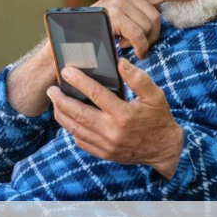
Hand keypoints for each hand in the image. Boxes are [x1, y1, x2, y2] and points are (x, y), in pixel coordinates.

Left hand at [46, 59, 184, 178]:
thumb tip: (120, 63)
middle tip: (51, 89)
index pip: (96, 94)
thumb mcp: (155, 95)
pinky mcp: (104, 154)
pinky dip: (71, 129)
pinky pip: (81, 141)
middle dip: (61, 100)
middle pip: (78, 114)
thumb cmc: (158, 119)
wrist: (164, 150)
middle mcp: (112, 131)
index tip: (66, 71)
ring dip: (61, 115)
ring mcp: (106, 145)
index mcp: (124, 115)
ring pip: (75, 129)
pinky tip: (68, 119)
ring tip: (55, 102)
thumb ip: (138, 79)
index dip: (79, 81)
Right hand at [93, 0, 199, 57]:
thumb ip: (138, 16)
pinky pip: (139, 34)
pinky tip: (132, 51)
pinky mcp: (114, 15)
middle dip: (152, 35)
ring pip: (149, 26)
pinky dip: (139, 46)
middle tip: (139, 45)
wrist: (74, 38)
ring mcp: (119, 2)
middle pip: (157, 17)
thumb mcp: (121, 20)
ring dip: (144, 42)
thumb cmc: (99, 32)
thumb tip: (159, 22)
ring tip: (130, 46)